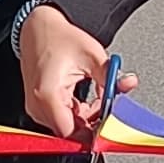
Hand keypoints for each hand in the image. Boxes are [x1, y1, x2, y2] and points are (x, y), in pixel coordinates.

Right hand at [14, 5, 123, 140]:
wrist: (38, 29)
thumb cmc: (57, 38)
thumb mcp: (92, 55)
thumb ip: (111, 77)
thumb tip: (127, 85)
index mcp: (48, 94)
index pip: (71, 132)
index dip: (93, 133)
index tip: (110, 127)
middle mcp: (38, 105)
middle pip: (71, 131)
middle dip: (95, 123)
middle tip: (111, 109)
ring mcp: (36, 108)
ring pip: (68, 127)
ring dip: (88, 118)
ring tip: (100, 99)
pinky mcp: (39, 106)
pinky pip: (63, 119)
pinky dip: (79, 113)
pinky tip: (89, 101)